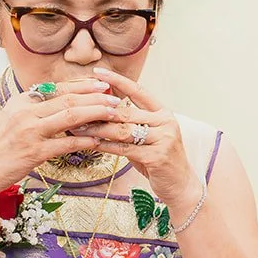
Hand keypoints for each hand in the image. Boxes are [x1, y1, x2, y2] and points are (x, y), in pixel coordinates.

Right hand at [0, 78, 123, 190]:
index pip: (58, 88)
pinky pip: (67, 144)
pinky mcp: (35, 152)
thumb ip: (35, 107)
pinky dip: (86, 141)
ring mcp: (30, 132)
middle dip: (96, 96)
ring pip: (71, 117)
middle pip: (68, 99)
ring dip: (96, 113)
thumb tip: (62, 98)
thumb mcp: (13, 117)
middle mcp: (26, 112)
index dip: (83, 85)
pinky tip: (99, 140)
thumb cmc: (0, 145)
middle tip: (116, 97)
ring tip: (114, 113)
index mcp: (22, 100)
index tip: (103, 84)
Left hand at [86, 66, 202, 208]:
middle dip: (99, 111)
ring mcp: (163, 139)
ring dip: (98, 129)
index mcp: (163, 113)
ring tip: (78, 128)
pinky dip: (106, 146)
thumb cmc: (160, 159)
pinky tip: (92, 144)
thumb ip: (132, 122)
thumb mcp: (149, 136)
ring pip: (123, 130)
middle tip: (76, 108)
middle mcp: (165, 123)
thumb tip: (103, 106)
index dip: (117, 80)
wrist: (181, 185)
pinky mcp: (156, 157)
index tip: (97, 72)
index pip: (138, 91)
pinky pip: (124, 149)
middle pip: (126, 112)